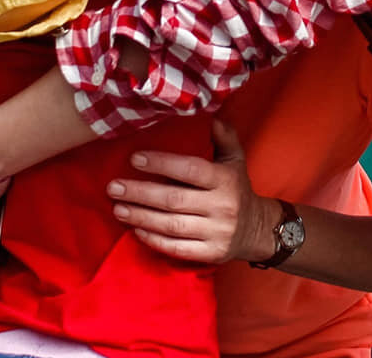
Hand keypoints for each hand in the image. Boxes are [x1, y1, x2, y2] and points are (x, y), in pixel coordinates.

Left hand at [106, 120, 276, 262]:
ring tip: (118, 208)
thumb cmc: (237, 188)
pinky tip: (135, 230)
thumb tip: (212, 116)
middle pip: (174, 200)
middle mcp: (222, 207)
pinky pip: (177, 248)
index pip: (190, 169)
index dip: (162, 163)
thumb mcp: (235, 160)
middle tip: (114, 187)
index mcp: (225, 180)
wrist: (258, 230)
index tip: (134, 159)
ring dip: (141, 216)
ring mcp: (216, 233)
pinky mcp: (210, 255)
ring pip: (171, 225)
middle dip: (140, 193)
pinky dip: (154, 240)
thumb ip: (224, 137)